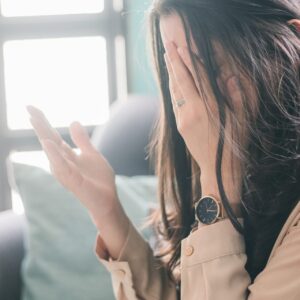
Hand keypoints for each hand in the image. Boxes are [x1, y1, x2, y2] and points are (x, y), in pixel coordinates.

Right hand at [27, 106, 123, 226]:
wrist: (108, 199)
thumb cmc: (98, 179)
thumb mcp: (92, 154)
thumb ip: (82, 140)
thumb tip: (73, 121)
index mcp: (67, 155)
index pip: (52, 135)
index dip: (43, 121)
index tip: (32, 107)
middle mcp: (63, 162)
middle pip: (48, 140)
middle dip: (39, 124)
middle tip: (28, 107)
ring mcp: (66, 171)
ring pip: (51, 151)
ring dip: (43, 135)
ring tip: (34, 119)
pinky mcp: (72, 180)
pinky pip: (62, 166)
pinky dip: (54, 154)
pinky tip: (48, 143)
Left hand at [164, 41, 244, 205]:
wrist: (217, 168)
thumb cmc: (233, 143)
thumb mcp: (240, 119)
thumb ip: (234, 96)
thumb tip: (227, 76)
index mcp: (210, 106)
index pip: (197, 77)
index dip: (188, 60)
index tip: (181, 47)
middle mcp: (193, 111)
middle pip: (180, 81)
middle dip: (173, 62)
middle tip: (167, 46)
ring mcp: (183, 119)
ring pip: (174, 92)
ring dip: (171, 74)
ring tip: (167, 60)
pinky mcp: (180, 126)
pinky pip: (174, 103)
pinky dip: (172, 90)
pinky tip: (171, 82)